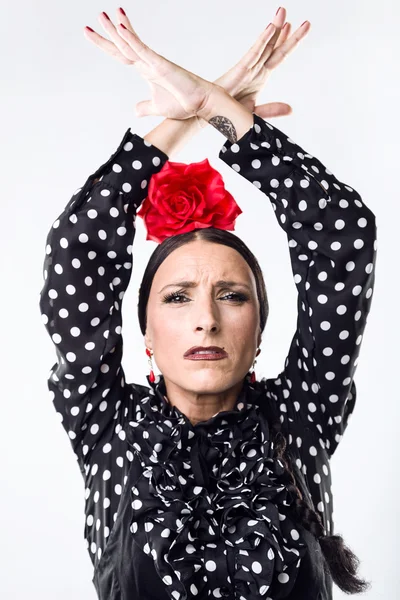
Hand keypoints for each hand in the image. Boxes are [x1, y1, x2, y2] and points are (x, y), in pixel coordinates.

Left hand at [84, 9, 216, 119]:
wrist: (201, 104)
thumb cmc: (183, 103)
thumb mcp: (157, 108)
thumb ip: (145, 107)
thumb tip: (135, 110)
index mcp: (145, 70)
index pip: (121, 54)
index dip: (106, 45)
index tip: (91, 33)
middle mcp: (147, 63)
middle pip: (122, 46)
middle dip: (106, 33)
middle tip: (96, 17)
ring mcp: (154, 62)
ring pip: (130, 44)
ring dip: (116, 30)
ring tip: (104, 16)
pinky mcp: (162, 65)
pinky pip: (143, 51)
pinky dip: (132, 40)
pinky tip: (121, 29)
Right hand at [214, 7, 310, 119]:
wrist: (214, 117)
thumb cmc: (229, 113)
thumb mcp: (255, 113)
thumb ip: (272, 110)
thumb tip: (290, 110)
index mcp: (261, 76)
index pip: (278, 55)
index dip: (289, 42)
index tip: (300, 28)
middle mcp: (256, 69)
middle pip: (275, 47)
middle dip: (287, 32)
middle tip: (303, 20)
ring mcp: (249, 68)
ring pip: (266, 45)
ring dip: (275, 28)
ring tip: (283, 12)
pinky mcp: (240, 70)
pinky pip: (254, 52)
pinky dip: (263, 40)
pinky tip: (271, 28)